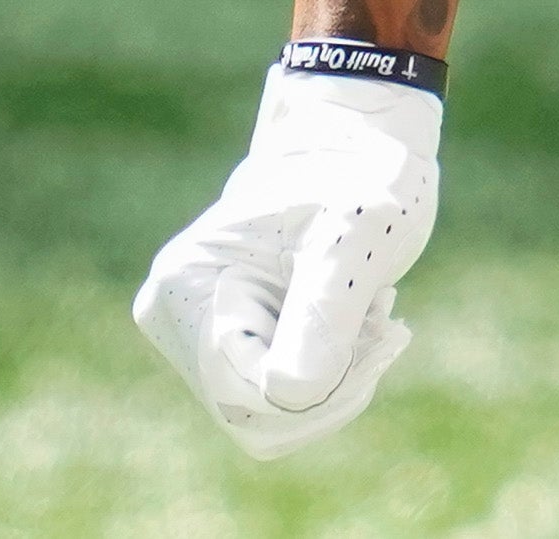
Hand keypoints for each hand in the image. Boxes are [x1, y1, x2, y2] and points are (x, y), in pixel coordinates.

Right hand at [133, 70, 441, 458]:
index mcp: (185, 287)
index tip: (384, 331)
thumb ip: (321, 314)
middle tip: (384, 326)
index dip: (327, 384)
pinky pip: (277, 399)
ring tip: (372, 315)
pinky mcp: (227, 337)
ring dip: (336, 379)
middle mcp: (173, 312)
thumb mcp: (353, 237)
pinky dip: (330, 374)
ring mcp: (196, 327)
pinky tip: (358, 320)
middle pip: (254, 416)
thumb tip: (289, 395)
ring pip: (269, 416)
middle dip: (334, 385)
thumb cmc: (358, 175)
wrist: (359, 141)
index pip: (248, 394)